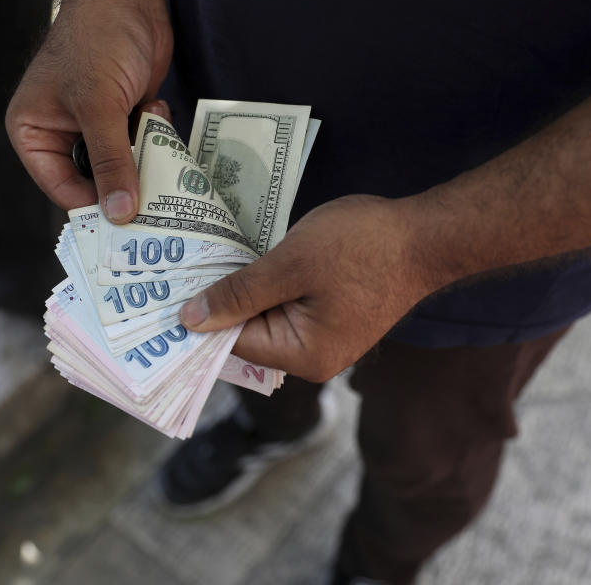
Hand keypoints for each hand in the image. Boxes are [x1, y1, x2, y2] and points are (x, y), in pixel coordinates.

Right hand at [6, 0, 172, 222]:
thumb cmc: (95, 42)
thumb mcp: (99, 108)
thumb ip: (112, 162)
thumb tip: (121, 214)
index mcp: (33, 132)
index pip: (61, 188)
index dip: (92, 207)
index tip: (127, 224)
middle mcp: (60, 134)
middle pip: (94, 182)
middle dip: (123, 184)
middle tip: (155, 202)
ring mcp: (94, 126)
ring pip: (122, 166)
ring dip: (143, 156)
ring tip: (158, 144)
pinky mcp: (124, 115)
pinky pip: (141, 145)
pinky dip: (154, 135)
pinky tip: (157, 109)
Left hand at [179, 195, 441, 381]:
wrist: (428, 234)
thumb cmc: (361, 246)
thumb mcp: (290, 263)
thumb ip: (238, 294)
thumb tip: (189, 320)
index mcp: (303, 354)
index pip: (233, 343)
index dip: (199, 316)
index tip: (163, 294)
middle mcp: (313, 357)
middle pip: (248, 333)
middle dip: (218, 302)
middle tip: (176, 271)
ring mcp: (326, 338)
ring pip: (265, 317)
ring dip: (242, 290)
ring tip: (203, 260)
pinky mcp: (334, 316)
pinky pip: (286, 306)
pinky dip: (266, 285)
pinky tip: (244, 258)